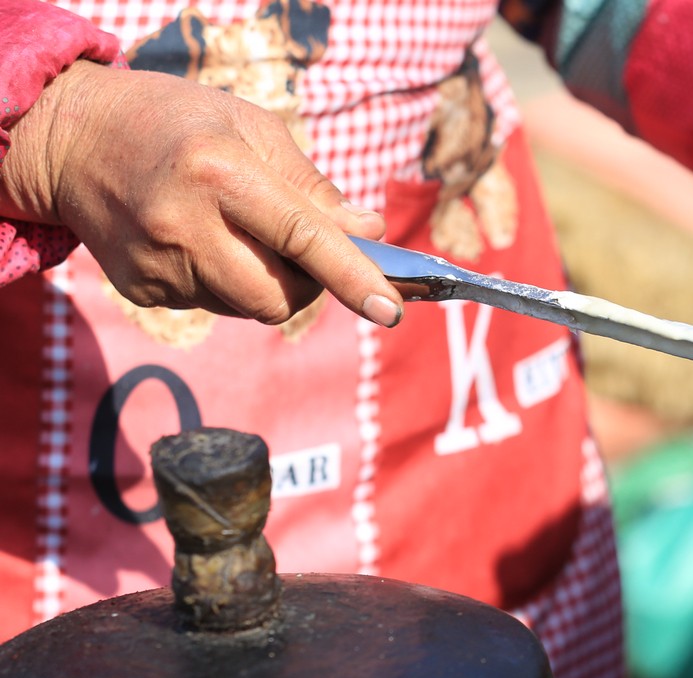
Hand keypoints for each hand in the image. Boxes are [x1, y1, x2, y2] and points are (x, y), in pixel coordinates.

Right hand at [0, 61, 404, 326]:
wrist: (73, 140)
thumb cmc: (178, 123)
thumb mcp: (250, 127)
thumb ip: (312, 185)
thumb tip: (367, 231)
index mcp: (219, 171)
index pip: (302, 236)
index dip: (351, 275)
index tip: (389, 309)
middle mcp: (185, 223)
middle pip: (278, 296)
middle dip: (307, 284)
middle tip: (303, 249)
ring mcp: (159, 264)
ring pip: (249, 306)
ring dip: (266, 282)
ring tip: (236, 231)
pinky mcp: (143, 290)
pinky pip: (213, 306)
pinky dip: (226, 283)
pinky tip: (200, 241)